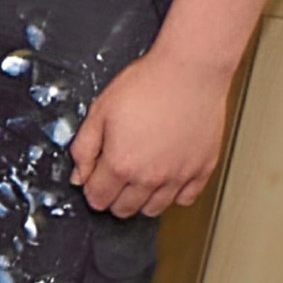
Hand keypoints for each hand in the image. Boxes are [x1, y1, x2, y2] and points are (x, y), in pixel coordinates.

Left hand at [69, 47, 231, 216]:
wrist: (188, 73)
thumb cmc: (146, 86)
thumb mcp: (99, 112)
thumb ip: (84, 148)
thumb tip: (79, 175)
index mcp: (121, 164)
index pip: (99, 198)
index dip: (91, 192)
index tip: (92, 184)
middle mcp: (151, 177)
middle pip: (126, 209)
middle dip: (113, 199)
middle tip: (112, 182)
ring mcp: (180, 176)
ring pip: (155, 209)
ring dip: (142, 201)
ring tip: (137, 181)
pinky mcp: (203, 170)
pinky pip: (187, 198)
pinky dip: (175, 195)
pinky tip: (167, 179)